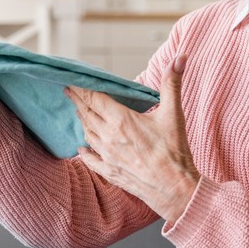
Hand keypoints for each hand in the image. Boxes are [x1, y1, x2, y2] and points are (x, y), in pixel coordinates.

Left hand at [67, 55, 198, 222]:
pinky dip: (84, 152)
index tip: (71, 81)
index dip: (81, 89)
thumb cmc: (174, 152)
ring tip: (79, 112)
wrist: (174, 189)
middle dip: (78, 101)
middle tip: (69, 92)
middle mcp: (108, 137)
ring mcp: (107, 156)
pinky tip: (81, 149)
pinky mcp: (110, 172)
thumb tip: (179, 58)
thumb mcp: (174, 113)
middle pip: (87, 114)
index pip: (94, 99)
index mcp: (121, 120)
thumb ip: (172, 83)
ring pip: (88, 134)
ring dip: (82, 122)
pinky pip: (91, 160)